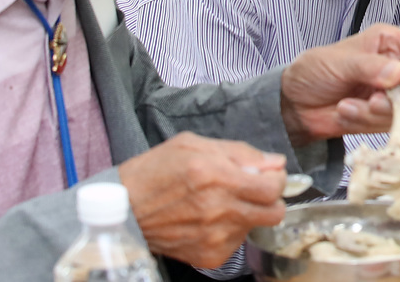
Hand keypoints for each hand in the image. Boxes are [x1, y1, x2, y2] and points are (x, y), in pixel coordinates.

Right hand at [119, 132, 285, 267]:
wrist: (122, 209)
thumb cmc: (155, 171)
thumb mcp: (194, 144)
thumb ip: (240, 152)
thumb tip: (275, 162)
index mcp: (217, 177)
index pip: (274, 187)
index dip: (277, 179)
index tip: (268, 175)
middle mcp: (218, 210)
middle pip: (275, 213)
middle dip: (271, 199)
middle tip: (255, 191)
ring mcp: (214, 237)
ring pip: (256, 227)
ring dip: (248, 214)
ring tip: (223, 203)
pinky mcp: (208, 255)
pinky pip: (237, 243)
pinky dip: (231, 230)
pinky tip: (210, 219)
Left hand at [280, 24, 399, 144]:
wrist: (294, 105)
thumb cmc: (312, 72)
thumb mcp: (338, 62)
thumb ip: (368, 67)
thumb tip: (398, 73)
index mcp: (389, 42)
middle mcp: (397, 66)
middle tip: (374, 101)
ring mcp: (393, 94)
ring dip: (377, 115)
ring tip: (348, 107)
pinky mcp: (385, 117)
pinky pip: (393, 127)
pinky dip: (368, 125)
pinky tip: (348, 115)